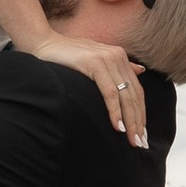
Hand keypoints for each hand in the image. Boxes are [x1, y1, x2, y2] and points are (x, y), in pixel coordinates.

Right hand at [28, 33, 148, 147]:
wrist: (43, 43)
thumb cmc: (66, 55)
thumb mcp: (96, 59)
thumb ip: (117, 67)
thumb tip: (140, 71)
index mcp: (119, 57)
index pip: (137, 90)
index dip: (141, 113)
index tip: (142, 133)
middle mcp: (117, 56)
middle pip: (134, 95)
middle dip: (138, 121)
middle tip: (140, 142)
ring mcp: (107, 59)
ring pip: (125, 96)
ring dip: (130, 120)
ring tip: (131, 138)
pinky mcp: (95, 63)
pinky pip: (109, 92)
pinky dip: (115, 111)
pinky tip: (117, 126)